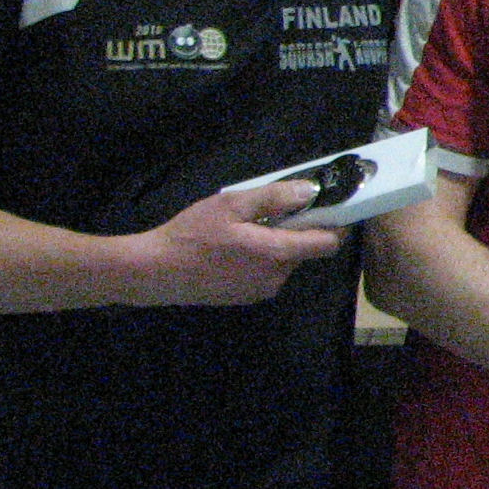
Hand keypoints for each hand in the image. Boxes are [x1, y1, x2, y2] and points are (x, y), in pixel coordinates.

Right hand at [118, 180, 343, 305]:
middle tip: (273, 209)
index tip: (327, 206)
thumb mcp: (232, 205)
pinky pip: (268, 272)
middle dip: (299, 229)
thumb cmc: (192, 234)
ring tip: (247, 227)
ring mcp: (260, 291)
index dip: (334, 223)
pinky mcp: (245, 297)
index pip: (328, 243)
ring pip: (286, 261)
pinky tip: (236, 246)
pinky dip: (263, 256)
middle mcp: (276, 278)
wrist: (154, 272)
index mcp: (277, 254)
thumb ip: (275, 198)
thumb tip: (311, 191)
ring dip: (278, 242)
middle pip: (306, 250)